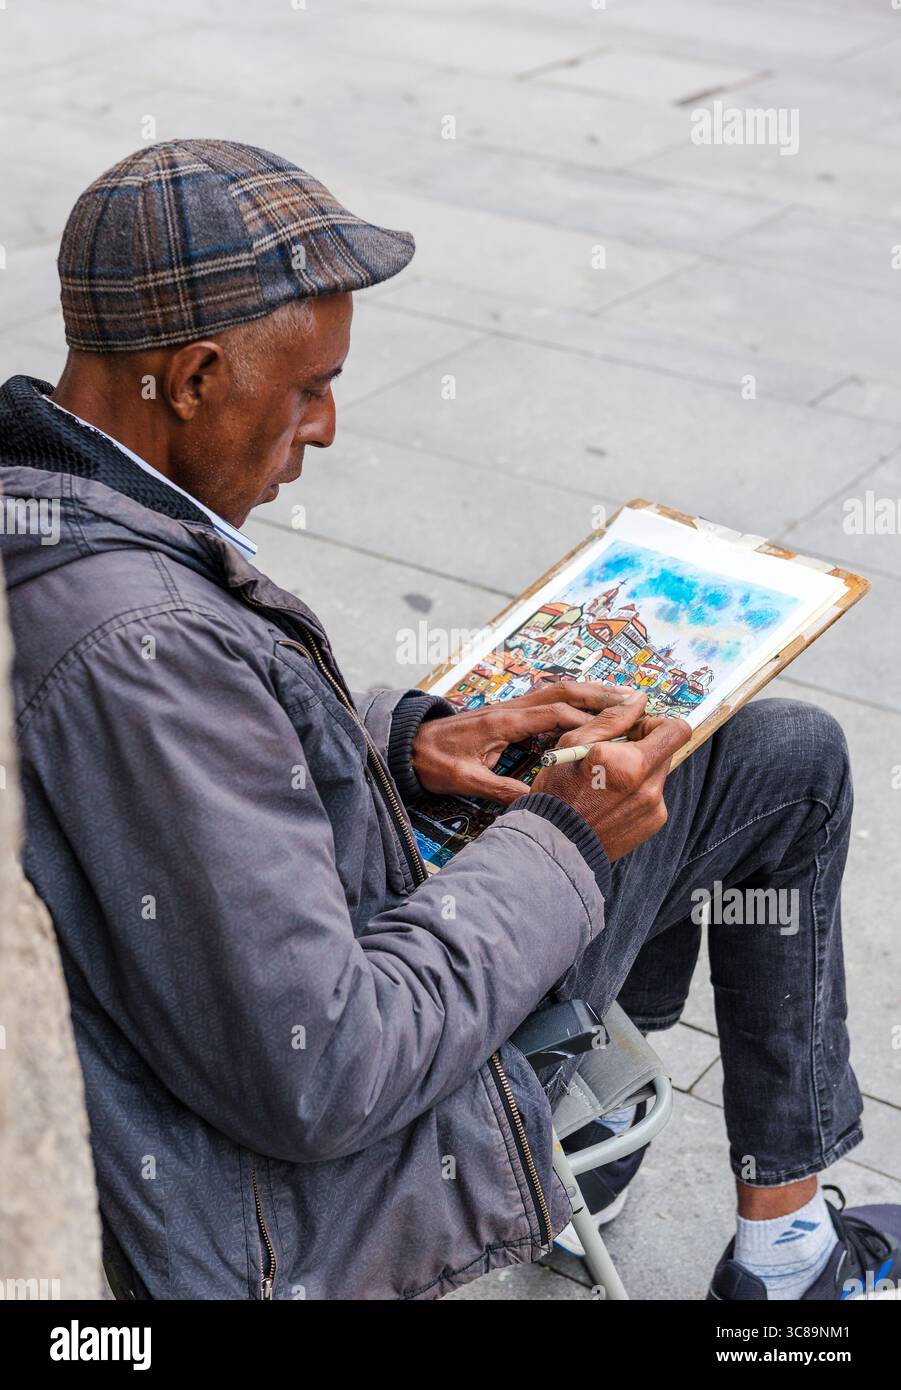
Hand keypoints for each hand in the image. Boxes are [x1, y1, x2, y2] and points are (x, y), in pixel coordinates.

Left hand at [411, 681, 635, 802]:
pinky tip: (590, 712)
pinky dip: (573, 701)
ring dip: (589, 693)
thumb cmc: (434, 761)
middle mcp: (511, 708)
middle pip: (562, 691)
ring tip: (622, 699)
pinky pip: (548, 701)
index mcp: (503, 721)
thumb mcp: (466, 780)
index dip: (587, 722)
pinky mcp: (509, 714)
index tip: (616, 731)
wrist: (408, 746)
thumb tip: (535, 804)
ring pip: (557, 691)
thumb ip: (500, 791)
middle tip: (633, 699)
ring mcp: (510, 708)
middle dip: (599, 694)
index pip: (554, 714)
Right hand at [530, 691, 690, 861]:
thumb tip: (637, 700)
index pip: (676, 730)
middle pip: (665, 750)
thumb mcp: (573, 745)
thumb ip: (610, 720)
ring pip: (657, 774)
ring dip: (638, 771)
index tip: (634, 730)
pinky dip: (636, 793)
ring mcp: (654, 807)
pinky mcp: (653, 823)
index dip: (656, 724)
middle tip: (613, 755)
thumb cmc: (558, 794)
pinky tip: (610, 801)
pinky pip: (652, 796)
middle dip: (644, 747)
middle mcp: (650, 786)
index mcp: (632, 763)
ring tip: (607, 782)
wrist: (556, 845)